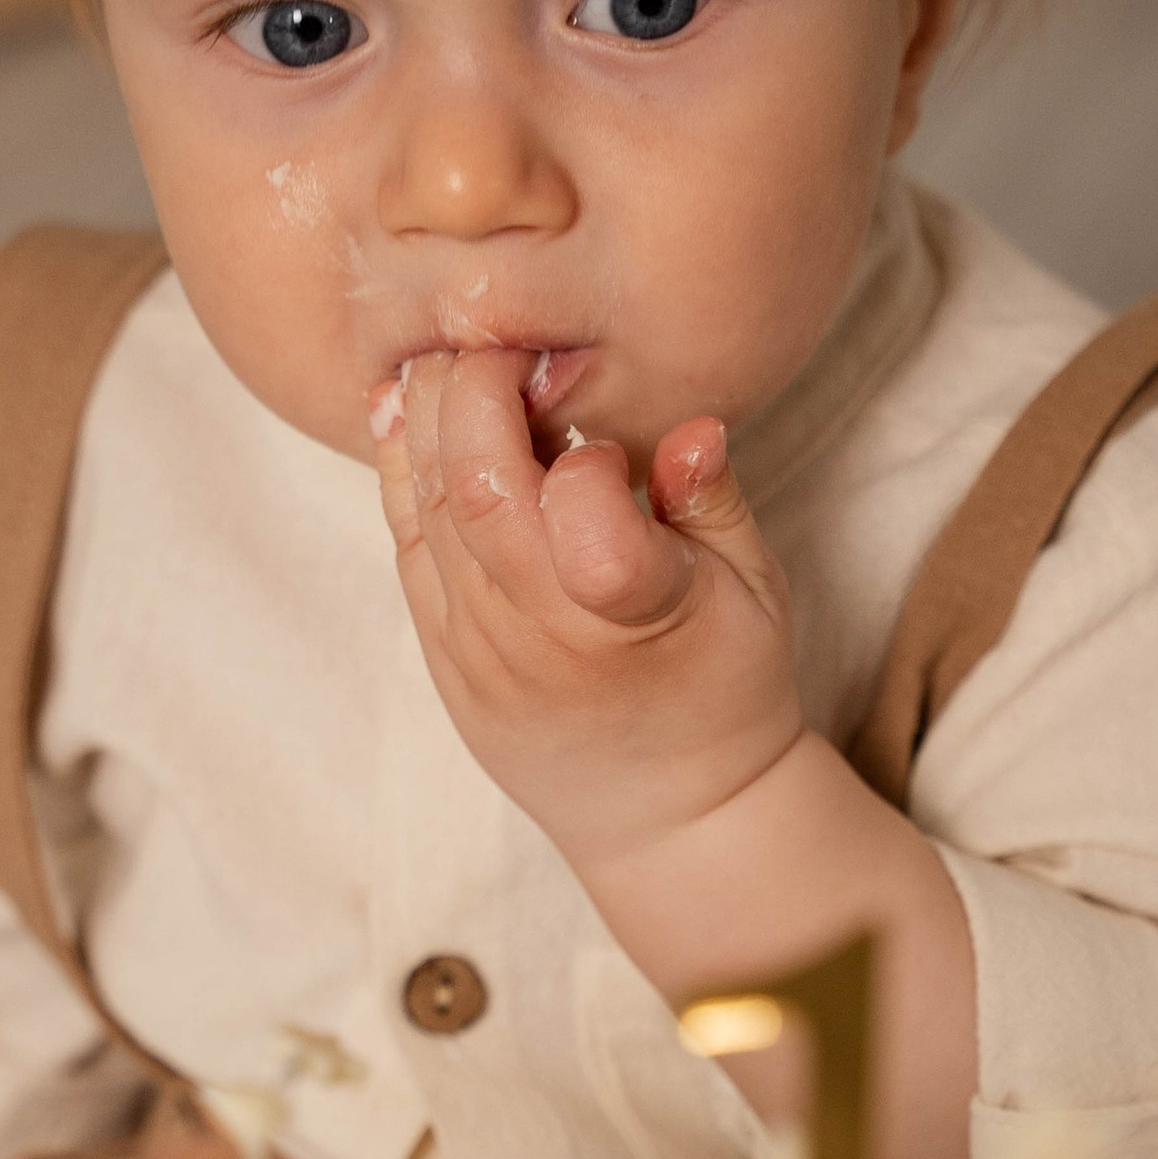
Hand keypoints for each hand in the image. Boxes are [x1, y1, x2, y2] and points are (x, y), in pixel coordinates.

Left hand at [372, 345, 806, 876]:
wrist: (669, 814)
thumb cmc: (725, 687)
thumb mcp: (756, 592)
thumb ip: (713, 500)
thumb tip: (692, 424)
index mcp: (638, 619)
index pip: (585, 510)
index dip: (582, 446)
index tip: (597, 426)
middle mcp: (548, 641)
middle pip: (481, 492)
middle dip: (477, 393)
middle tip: (498, 344)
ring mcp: (484, 656)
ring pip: (430, 516)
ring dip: (425, 423)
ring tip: (445, 361)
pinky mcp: (444, 663)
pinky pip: (406, 551)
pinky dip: (401, 476)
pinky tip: (406, 420)